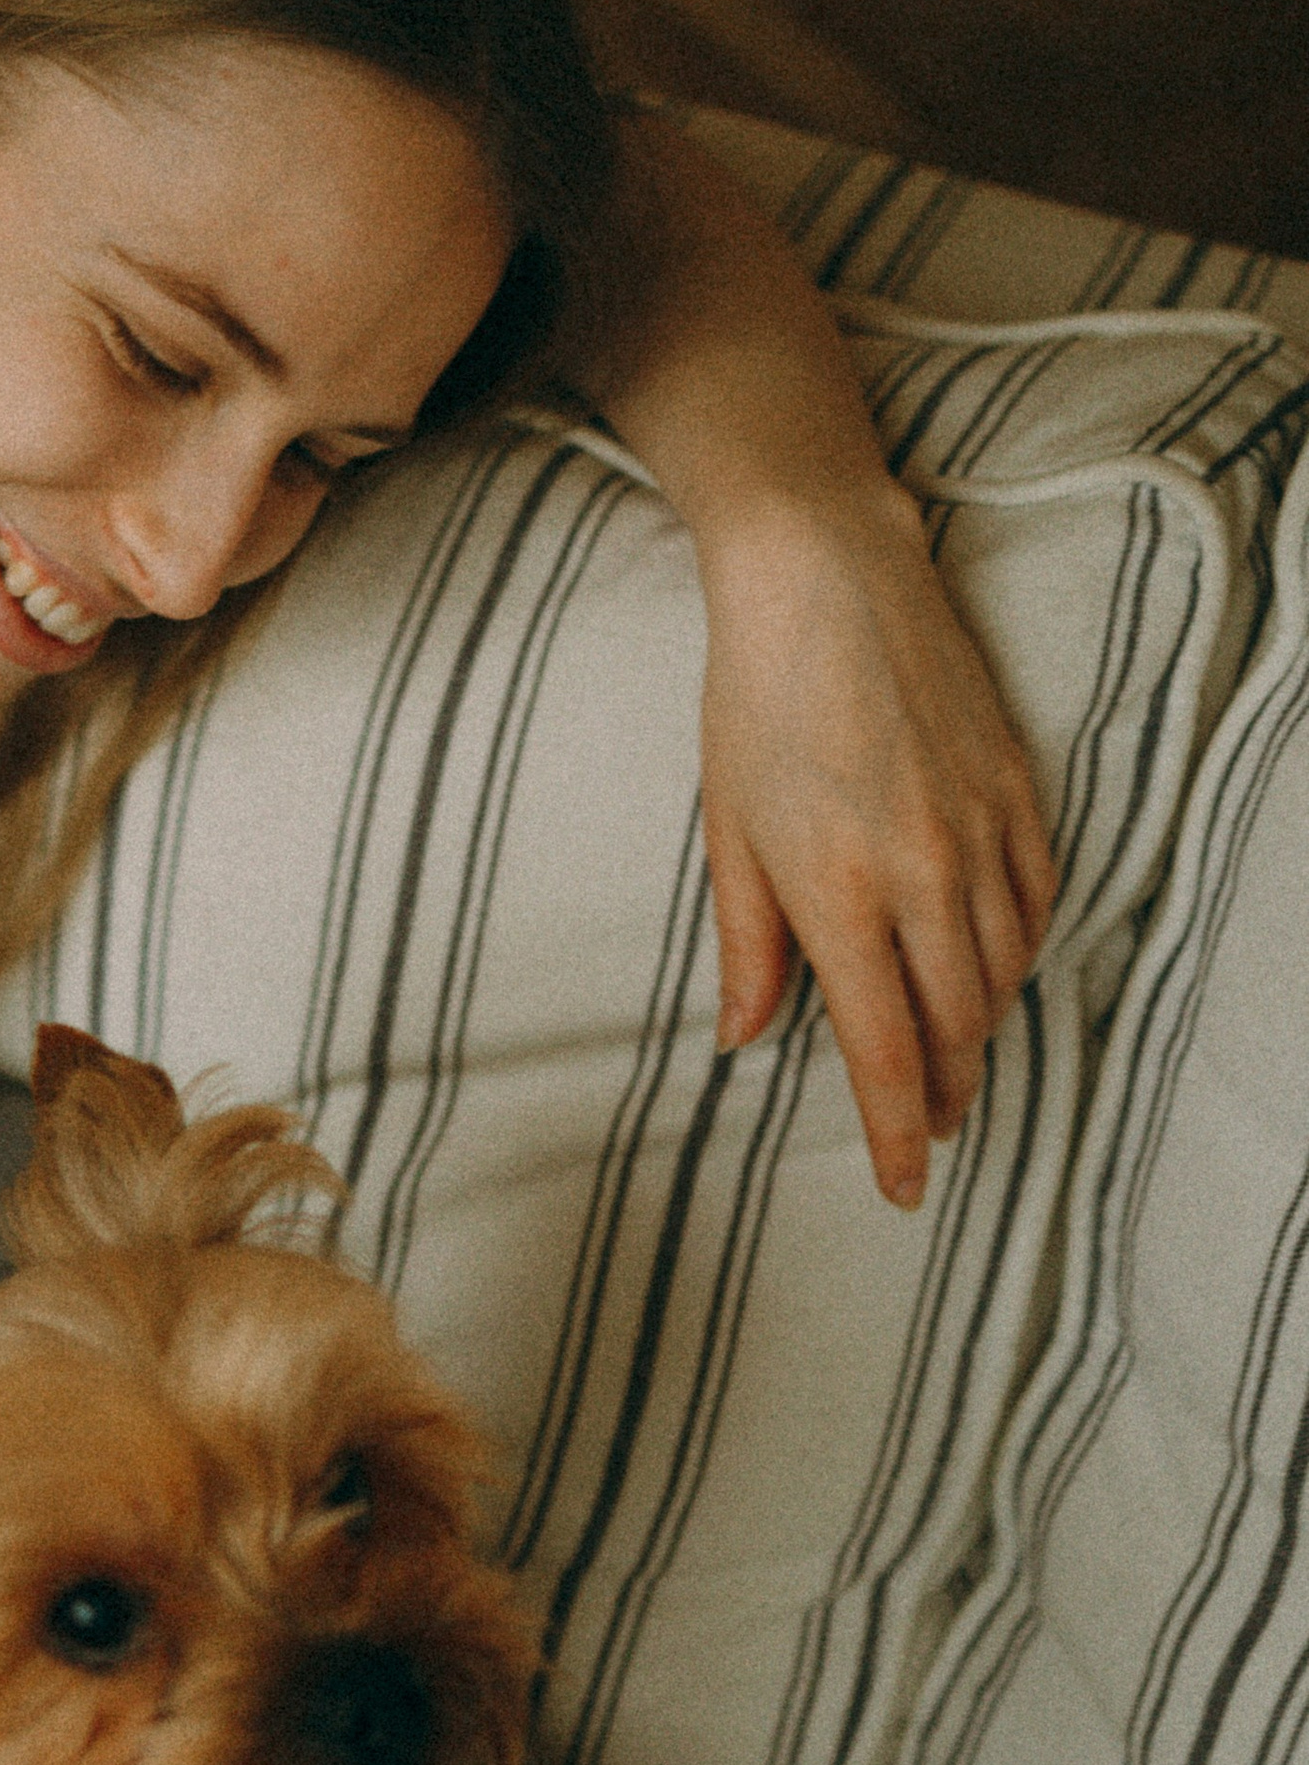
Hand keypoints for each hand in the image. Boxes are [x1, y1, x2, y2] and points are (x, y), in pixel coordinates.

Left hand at [694, 485, 1058, 1207]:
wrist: (827, 578)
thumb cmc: (756, 702)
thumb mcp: (728, 831)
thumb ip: (746, 945)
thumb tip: (744, 1038)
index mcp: (837, 894)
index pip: (882, 1049)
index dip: (899, 1132)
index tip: (906, 1186)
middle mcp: (920, 874)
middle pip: (956, 1026)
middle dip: (946, 1091)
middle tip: (930, 1128)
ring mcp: (978, 831)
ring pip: (1003, 971)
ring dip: (981, 1028)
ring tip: (955, 1056)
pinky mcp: (1017, 791)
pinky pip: (1036, 902)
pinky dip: (1015, 951)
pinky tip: (991, 966)